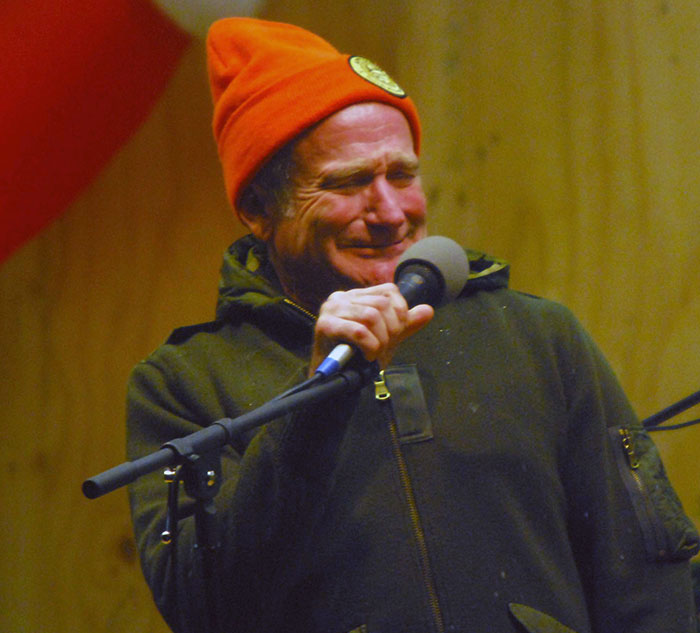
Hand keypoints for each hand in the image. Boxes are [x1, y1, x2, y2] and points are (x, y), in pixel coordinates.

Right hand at [309, 283, 433, 373]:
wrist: (335, 379)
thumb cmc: (358, 356)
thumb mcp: (386, 337)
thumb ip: (405, 324)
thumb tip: (429, 310)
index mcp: (356, 296)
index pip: (389, 291)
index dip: (400, 312)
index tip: (396, 333)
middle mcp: (342, 297)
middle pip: (381, 304)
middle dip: (391, 330)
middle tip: (385, 347)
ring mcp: (331, 310)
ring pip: (371, 316)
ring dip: (380, 340)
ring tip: (375, 352)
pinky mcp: (324, 325)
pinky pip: (358, 331)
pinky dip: (369, 346)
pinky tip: (367, 355)